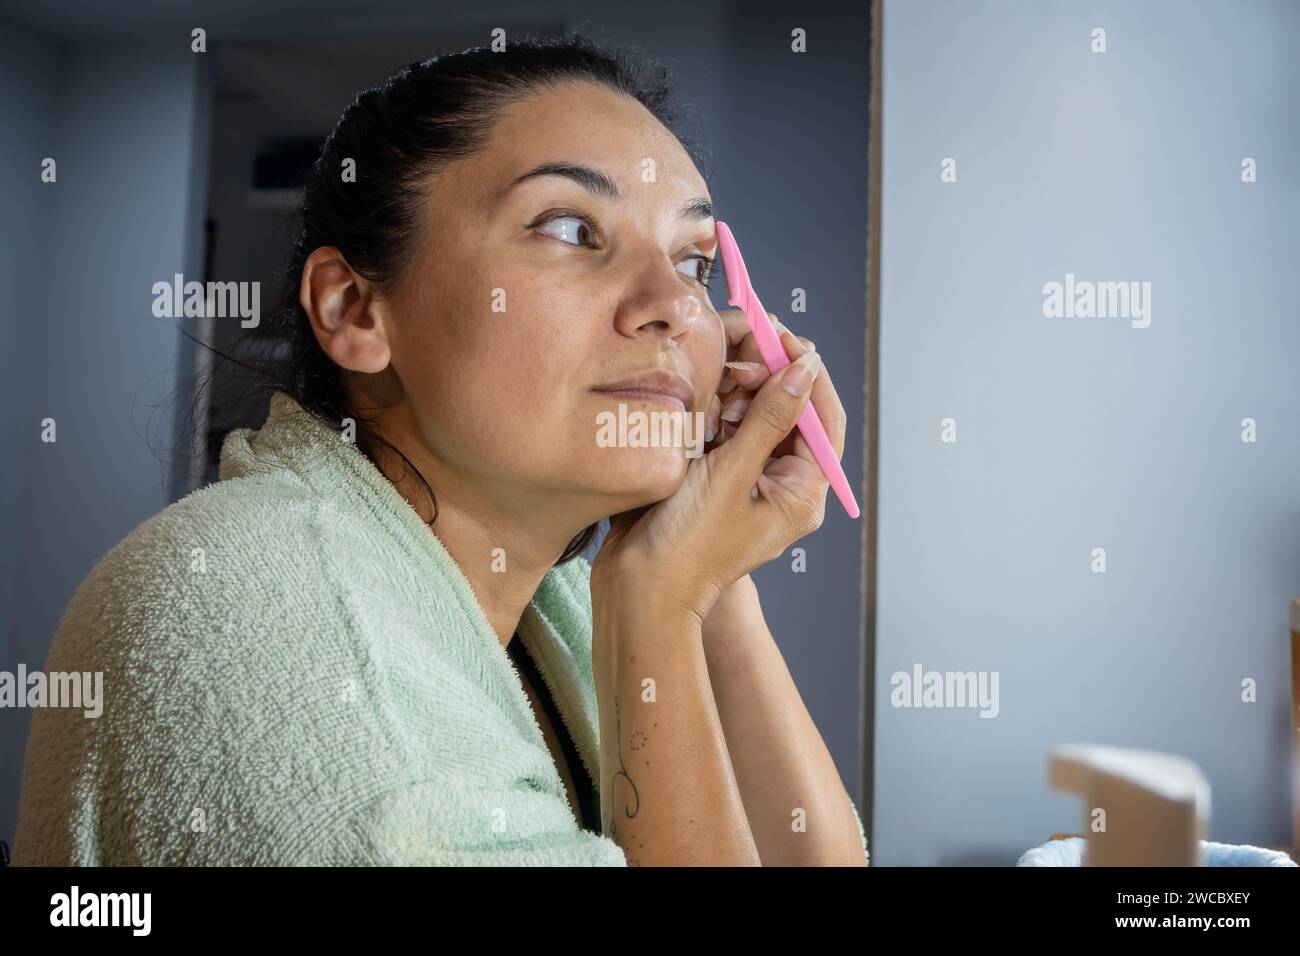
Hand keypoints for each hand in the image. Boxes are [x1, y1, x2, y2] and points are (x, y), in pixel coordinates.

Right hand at [591, 311, 846, 621]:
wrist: (639, 588)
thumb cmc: (687, 545)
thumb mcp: (731, 474)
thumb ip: (769, 418)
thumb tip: (804, 369)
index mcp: (802, 493)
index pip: (824, 419)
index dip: (806, 371)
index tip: (781, 335)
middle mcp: (784, 487)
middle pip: (791, 414)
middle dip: (765, 381)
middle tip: (735, 360)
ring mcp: (752, 483)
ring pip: (757, 418)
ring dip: (737, 397)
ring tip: (713, 393)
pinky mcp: (721, 479)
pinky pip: (729, 433)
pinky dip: (716, 415)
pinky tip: (699, 411)